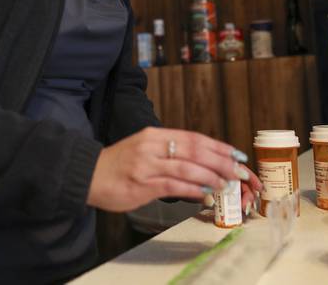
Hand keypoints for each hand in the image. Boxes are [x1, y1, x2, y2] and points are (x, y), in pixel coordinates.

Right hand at [87, 127, 260, 212]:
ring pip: (187, 167)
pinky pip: (173, 186)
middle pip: (194, 150)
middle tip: (239, 171)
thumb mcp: (145, 149)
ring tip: (225, 183)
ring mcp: (146, 165)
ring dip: (210, 176)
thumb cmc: (119, 165)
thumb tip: (201, 163)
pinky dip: (192, 189)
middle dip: (221, 161)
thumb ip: (170, 153)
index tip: (236, 154)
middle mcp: (152, 146)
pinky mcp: (141, 184)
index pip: (194, 138)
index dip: (218, 146)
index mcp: (155, 134)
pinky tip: (204, 193)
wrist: (88, 175)